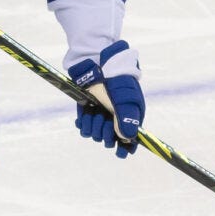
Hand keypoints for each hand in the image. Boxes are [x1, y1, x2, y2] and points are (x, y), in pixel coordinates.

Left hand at [68, 40, 144, 158]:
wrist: (96, 62)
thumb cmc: (116, 79)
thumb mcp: (124, 98)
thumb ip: (126, 118)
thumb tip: (127, 139)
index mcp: (131, 117)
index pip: (130, 140)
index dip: (126, 148)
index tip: (121, 152)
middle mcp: (116, 119)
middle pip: (110, 141)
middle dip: (105, 133)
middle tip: (103, 120)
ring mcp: (101, 116)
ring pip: (95, 135)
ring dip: (93, 126)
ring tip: (93, 112)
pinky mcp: (87, 112)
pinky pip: (84, 128)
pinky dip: (83, 123)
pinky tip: (85, 114)